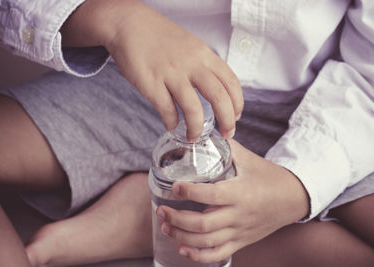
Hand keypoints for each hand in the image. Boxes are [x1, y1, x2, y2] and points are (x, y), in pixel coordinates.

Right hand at [61, 0, 242, 140]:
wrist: (128, 24)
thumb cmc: (158, 37)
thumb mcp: (189, 45)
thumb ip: (202, 66)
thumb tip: (213, 92)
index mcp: (203, 54)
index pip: (231, 82)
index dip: (237, 103)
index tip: (236, 117)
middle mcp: (191, 63)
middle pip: (219, 97)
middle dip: (227, 121)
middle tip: (226, 134)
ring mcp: (171, 74)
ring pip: (193, 108)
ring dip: (196, 128)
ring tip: (193, 137)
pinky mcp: (151, 83)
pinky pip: (167, 110)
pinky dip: (171, 122)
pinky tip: (171, 125)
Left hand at [156, 139, 309, 262]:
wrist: (294, 199)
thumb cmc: (270, 176)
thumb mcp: (249, 159)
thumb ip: (226, 147)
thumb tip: (203, 135)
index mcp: (241, 192)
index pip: (212, 195)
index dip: (190, 192)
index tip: (174, 186)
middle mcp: (240, 215)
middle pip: (204, 223)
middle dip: (178, 219)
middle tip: (161, 210)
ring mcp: (240, 231)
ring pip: (207, 241)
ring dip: (182, 236)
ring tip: (166, 226)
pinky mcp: (242, 241)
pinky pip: (218, 254)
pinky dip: (199, 256)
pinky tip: (183, 250)